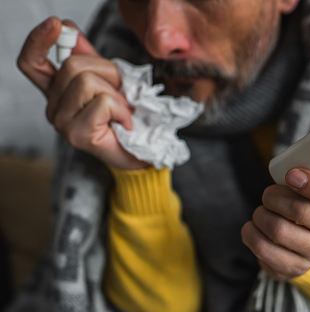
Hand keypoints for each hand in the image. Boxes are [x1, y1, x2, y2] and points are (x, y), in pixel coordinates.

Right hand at [17, 17, 149, 169]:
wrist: (140, 152)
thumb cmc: (124, 119)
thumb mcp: (108, 82)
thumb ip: (89, 58)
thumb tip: (71, 30)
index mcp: (56, 91)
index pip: (32, 63)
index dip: (39, 40)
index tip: (57, 25)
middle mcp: (53, 106)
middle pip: (73, 65)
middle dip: (107, 72)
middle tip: (120, 94)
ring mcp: (62, 122)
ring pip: (87, 81)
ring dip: (116, 93)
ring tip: (122, 110)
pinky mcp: (77, 134)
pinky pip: (103, 102)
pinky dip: (122, 109)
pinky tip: (125, 122)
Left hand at [242, 168, 309, 280]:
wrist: (298, 241)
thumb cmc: (301, 202)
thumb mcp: (309, 185)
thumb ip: (304, 174)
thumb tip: (290, 169)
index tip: (292, 175)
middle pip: (301, 211)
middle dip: (274, 197)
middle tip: (268, 195)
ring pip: (278, 230)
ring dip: (260, 215)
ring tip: (261, 212)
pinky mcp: (294, 268)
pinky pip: (264, 249)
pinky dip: (251, 233)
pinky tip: (254, 228)